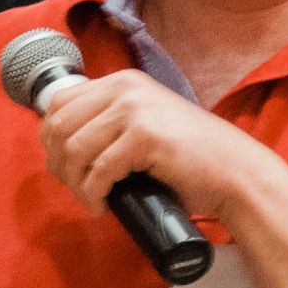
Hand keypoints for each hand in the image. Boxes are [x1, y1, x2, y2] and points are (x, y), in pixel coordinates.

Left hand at [38, 70, 280, 219]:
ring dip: (76, 183)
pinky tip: (102, 205)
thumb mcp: (145, 124)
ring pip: (74, 149)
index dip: (51, 140)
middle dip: (59, 164)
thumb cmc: (191, 159)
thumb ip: (110, 122)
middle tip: (77, 188)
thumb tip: (60, 145)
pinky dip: (94, 194)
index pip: (59, 103)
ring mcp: (135, 109)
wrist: (236, 173)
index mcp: (122, 82)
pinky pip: (99, 170)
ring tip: (92, 199)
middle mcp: (125, 88)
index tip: (63, 167)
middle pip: (60, 126)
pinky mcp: (145, 136)